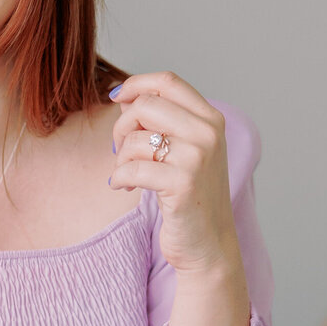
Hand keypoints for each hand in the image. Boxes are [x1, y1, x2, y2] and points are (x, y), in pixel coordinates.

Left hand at [108, 70, 239, 277]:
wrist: (207, 244)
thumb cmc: (189, 196)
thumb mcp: (181, 151)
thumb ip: (159, 122)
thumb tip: (125, 96)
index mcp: (210, 119)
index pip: (167, 82)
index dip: (135, 84)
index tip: (117, 98)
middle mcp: (208, 132)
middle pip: (145, 105)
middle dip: (122, 127)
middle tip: (121, 151)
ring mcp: (198, 157)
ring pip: (135, 138)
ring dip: (120, 159)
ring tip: (127, 175)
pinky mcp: (183, 183)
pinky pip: (132, 168)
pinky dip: (119, 178)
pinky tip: (123, 187)